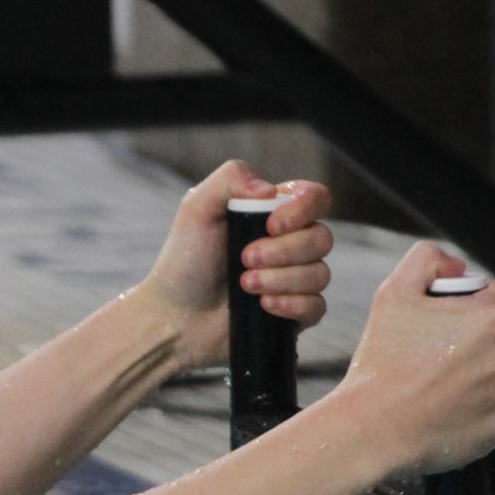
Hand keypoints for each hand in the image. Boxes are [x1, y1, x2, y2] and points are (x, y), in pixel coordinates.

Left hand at [132, 159, 333, 368]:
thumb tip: (272, 190)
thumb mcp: (197, 209)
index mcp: (275, 214)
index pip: (317, 198)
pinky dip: (292, 304)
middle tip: (244, 259)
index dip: (304, 209)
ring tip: (244, 285)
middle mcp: (291, 245)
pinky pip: (317, 306)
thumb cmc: (184, 261)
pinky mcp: (294, 315)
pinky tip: (263, 305)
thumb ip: (231, 178)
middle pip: (322, 238)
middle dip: (283, 250)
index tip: (272, 225)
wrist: (172, 316)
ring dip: (280, 279)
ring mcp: (295, 281)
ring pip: (320, 274)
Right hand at [336, 242, 494, 475]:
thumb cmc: (381, 363)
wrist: (372, 429)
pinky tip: (446, 409)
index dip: (477, 305)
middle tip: (435, 357)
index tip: (450, 322)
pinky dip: (480, 408)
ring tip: (437, 386)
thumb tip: (456, 266)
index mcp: (493, 316)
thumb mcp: (391, 292)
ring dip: (479, 375)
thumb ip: (427, 259)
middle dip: (478, 341)